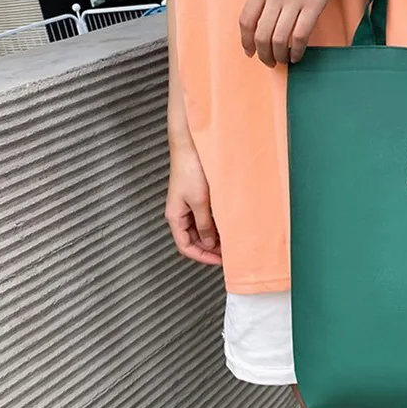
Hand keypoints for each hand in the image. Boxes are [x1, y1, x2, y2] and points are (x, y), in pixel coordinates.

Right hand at [165, 142, 221, 265]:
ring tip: (231, 240)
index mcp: (175, 217)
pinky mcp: (197, 196)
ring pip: (201, 228)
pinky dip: (216, 223)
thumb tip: (209, 243)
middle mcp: (180, 213)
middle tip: (229, 253)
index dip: (202, 256)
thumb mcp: (199, 202)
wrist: (191, 146)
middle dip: (210, 248)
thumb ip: (204, 224)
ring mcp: (188, 205)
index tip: (219, 261)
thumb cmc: (190, 170)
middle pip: (194, 239)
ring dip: (214, 236)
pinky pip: (205, 216)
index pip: (186, 247)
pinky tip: (228, 224)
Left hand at [239, 0, 359, 65]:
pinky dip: (296, 51)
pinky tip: (297, 55)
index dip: (246, 41)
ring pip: (279, 39)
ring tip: (283, 60)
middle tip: (269, 61)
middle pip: (261, 34)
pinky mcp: (314, 4)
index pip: (246, 20)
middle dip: (263, 54)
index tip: (250, 51)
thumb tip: (260, 14)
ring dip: (279, 55)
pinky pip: (300, 36)